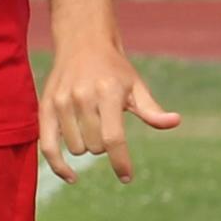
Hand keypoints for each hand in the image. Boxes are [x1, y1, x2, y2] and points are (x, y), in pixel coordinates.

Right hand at [39, 40, 180, 182]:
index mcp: (108, 92)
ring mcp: (61, 102)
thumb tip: (174, 122)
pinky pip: (48, 147)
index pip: (113, 138)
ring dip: (87, 146)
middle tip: (107, 124)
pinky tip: (72, 177)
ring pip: (76, 148)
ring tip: (90, 124)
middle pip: (95, 147)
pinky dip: (59, 166)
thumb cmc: (114, 69)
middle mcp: (82, 96)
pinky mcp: (46, 107)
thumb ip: (151, 110)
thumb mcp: (136, 86)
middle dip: (105, 145)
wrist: (82, 42)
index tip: (127, 177)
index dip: (121, 162)